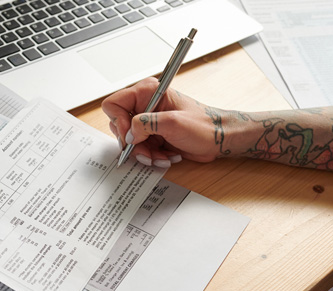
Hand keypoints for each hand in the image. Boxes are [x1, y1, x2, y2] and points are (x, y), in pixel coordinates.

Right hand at [102, 78, 222, 166]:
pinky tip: (166, 156)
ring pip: (130, 142)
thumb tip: (129, 134)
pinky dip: (151, 157)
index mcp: (147, 92)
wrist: (218, 139)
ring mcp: (148, 122)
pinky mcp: (152, 135)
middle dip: (134, 144)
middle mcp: (144, 105)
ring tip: (161, 156)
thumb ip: (146, 125)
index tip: (130, 137)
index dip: (119, 123)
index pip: (114, 104)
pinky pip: (140, 149)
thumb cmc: (203, 126)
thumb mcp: (173, 123)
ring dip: (144, 153)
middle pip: (119, 126)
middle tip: (147, 151)